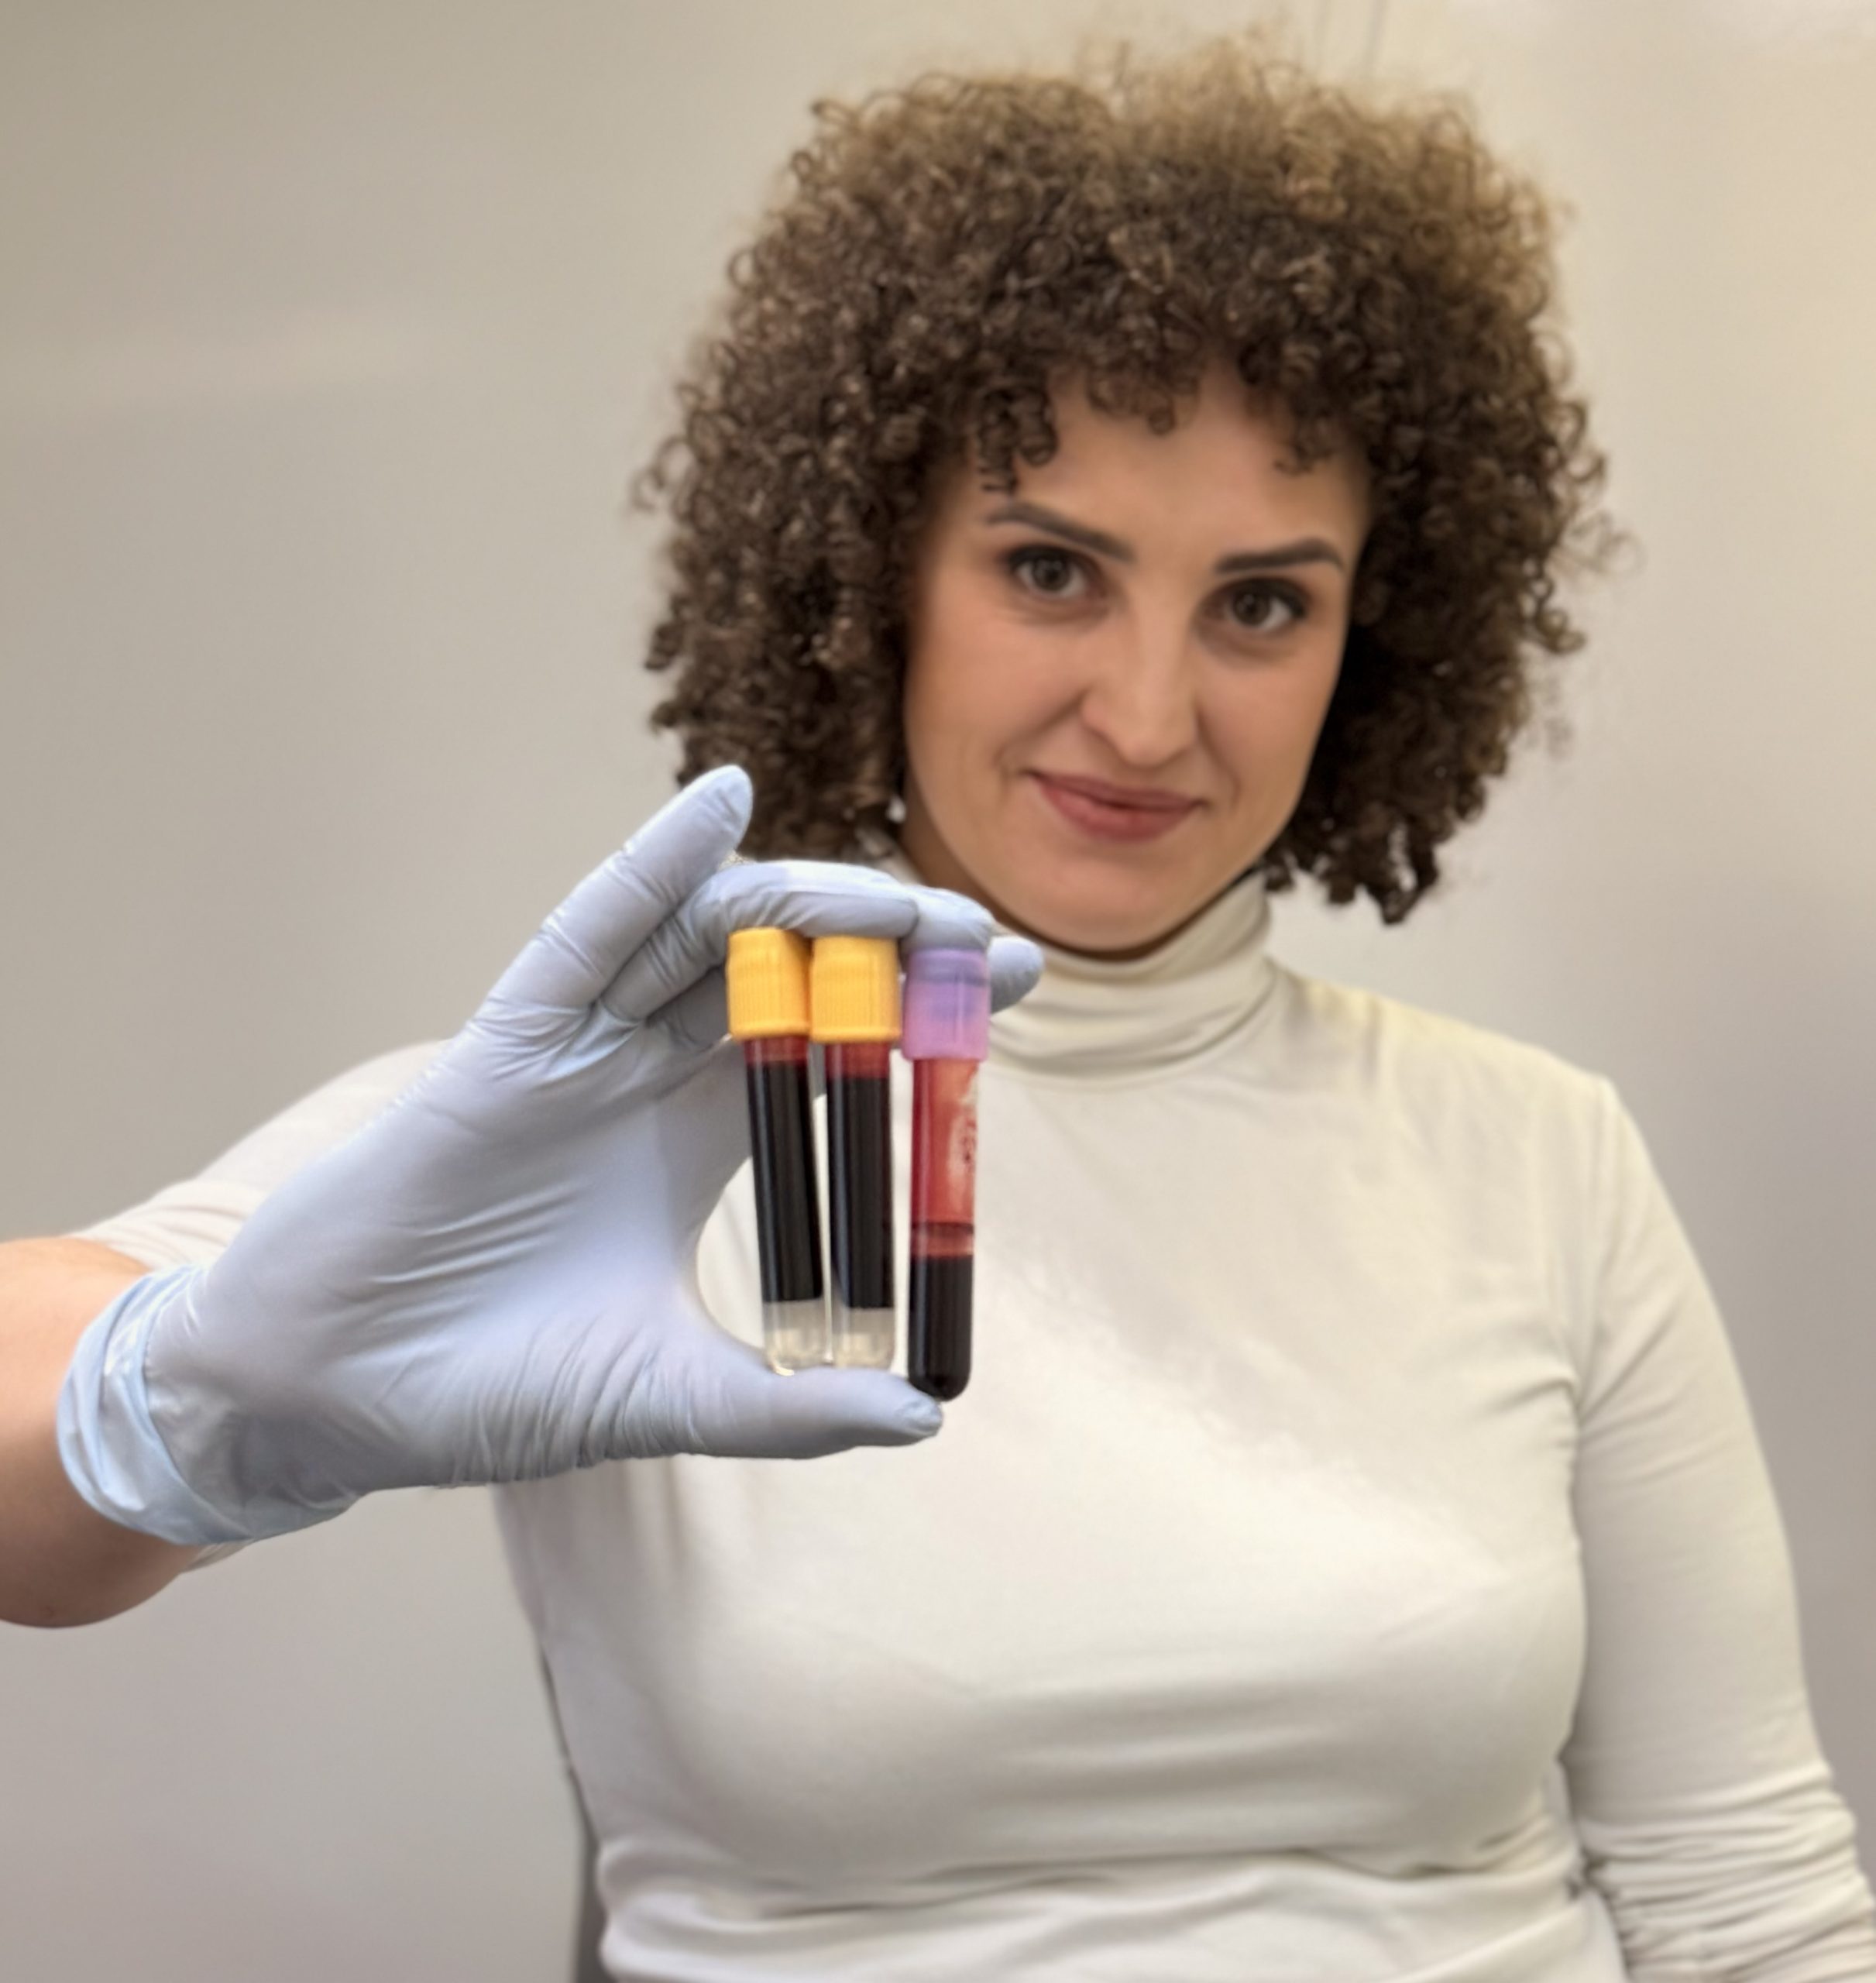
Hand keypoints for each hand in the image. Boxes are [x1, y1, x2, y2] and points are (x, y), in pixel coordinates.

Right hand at [57, 768, 1042, 1544]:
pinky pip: (587, 934)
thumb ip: (790, 1408)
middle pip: (790, 974)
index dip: (920, 1006)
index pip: (834, 1046)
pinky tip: (720, 803)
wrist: (336, 1396)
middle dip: (888, 945)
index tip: (1014, 977)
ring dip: (807, 905)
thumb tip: (925, 1419)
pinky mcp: (507, 1041)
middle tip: (982, 940)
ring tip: (901, 902)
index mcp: (701, 1140)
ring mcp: (580, 1050)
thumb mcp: (668, 1397)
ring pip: (707, 938)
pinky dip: (652, 864)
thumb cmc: (492, 1390)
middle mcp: (651, 1077)